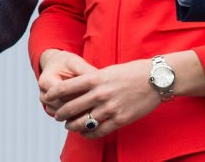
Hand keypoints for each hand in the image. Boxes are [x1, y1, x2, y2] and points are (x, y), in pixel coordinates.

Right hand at [38, 49, 95, 116]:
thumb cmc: (66, 63)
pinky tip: (89, 112)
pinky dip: (76, 116)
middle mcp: (44, 95)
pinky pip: (65, 118)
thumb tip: (101, 79)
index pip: (63, 94)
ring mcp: (47, 105)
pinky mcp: (53, 111)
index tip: (94, 93)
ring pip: (65, 115)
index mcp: (46, 81)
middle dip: (81, 104)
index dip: (79, 94)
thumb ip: (86, 70)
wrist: (55, 66)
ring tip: (95, 107)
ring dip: (79, 112)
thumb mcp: (75, 62)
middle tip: (98, 103)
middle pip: (64, 106)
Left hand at [46, 59, 160, 137]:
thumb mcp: (110, 70)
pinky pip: (98, 131)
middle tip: (57, 116)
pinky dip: (88, 134)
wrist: (156, 79)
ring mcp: (110, 108)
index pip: (67, 87)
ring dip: (72, 126)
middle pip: (71, 107)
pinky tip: (85, 133)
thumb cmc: (133, 72)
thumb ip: (94, 79)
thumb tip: (78, 88)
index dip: (54, 94)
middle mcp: (100, 93)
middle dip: (61, 113)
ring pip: (82, 122)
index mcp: (96, 77)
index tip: (48, 97)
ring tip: (69, 126)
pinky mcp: (120, 119)